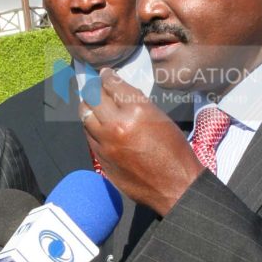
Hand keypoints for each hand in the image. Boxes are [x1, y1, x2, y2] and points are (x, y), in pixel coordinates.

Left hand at [80, 69, 202, 216]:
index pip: (113, 85)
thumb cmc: (175, 152)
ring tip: (92, 104)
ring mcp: (106, 144)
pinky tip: (96, 125)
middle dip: (94, 89)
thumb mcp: (161, 119)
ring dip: (88, 107)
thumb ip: (138, 105)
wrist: (175, 187)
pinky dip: (91, 127)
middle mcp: (117, 125)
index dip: (107, 77)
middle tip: (96, 87)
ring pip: (85, 117)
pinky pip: (89, 136)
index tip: (105, 74)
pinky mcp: (102, 159)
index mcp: (137, 111)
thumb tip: (121, 94)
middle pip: (93, 98)